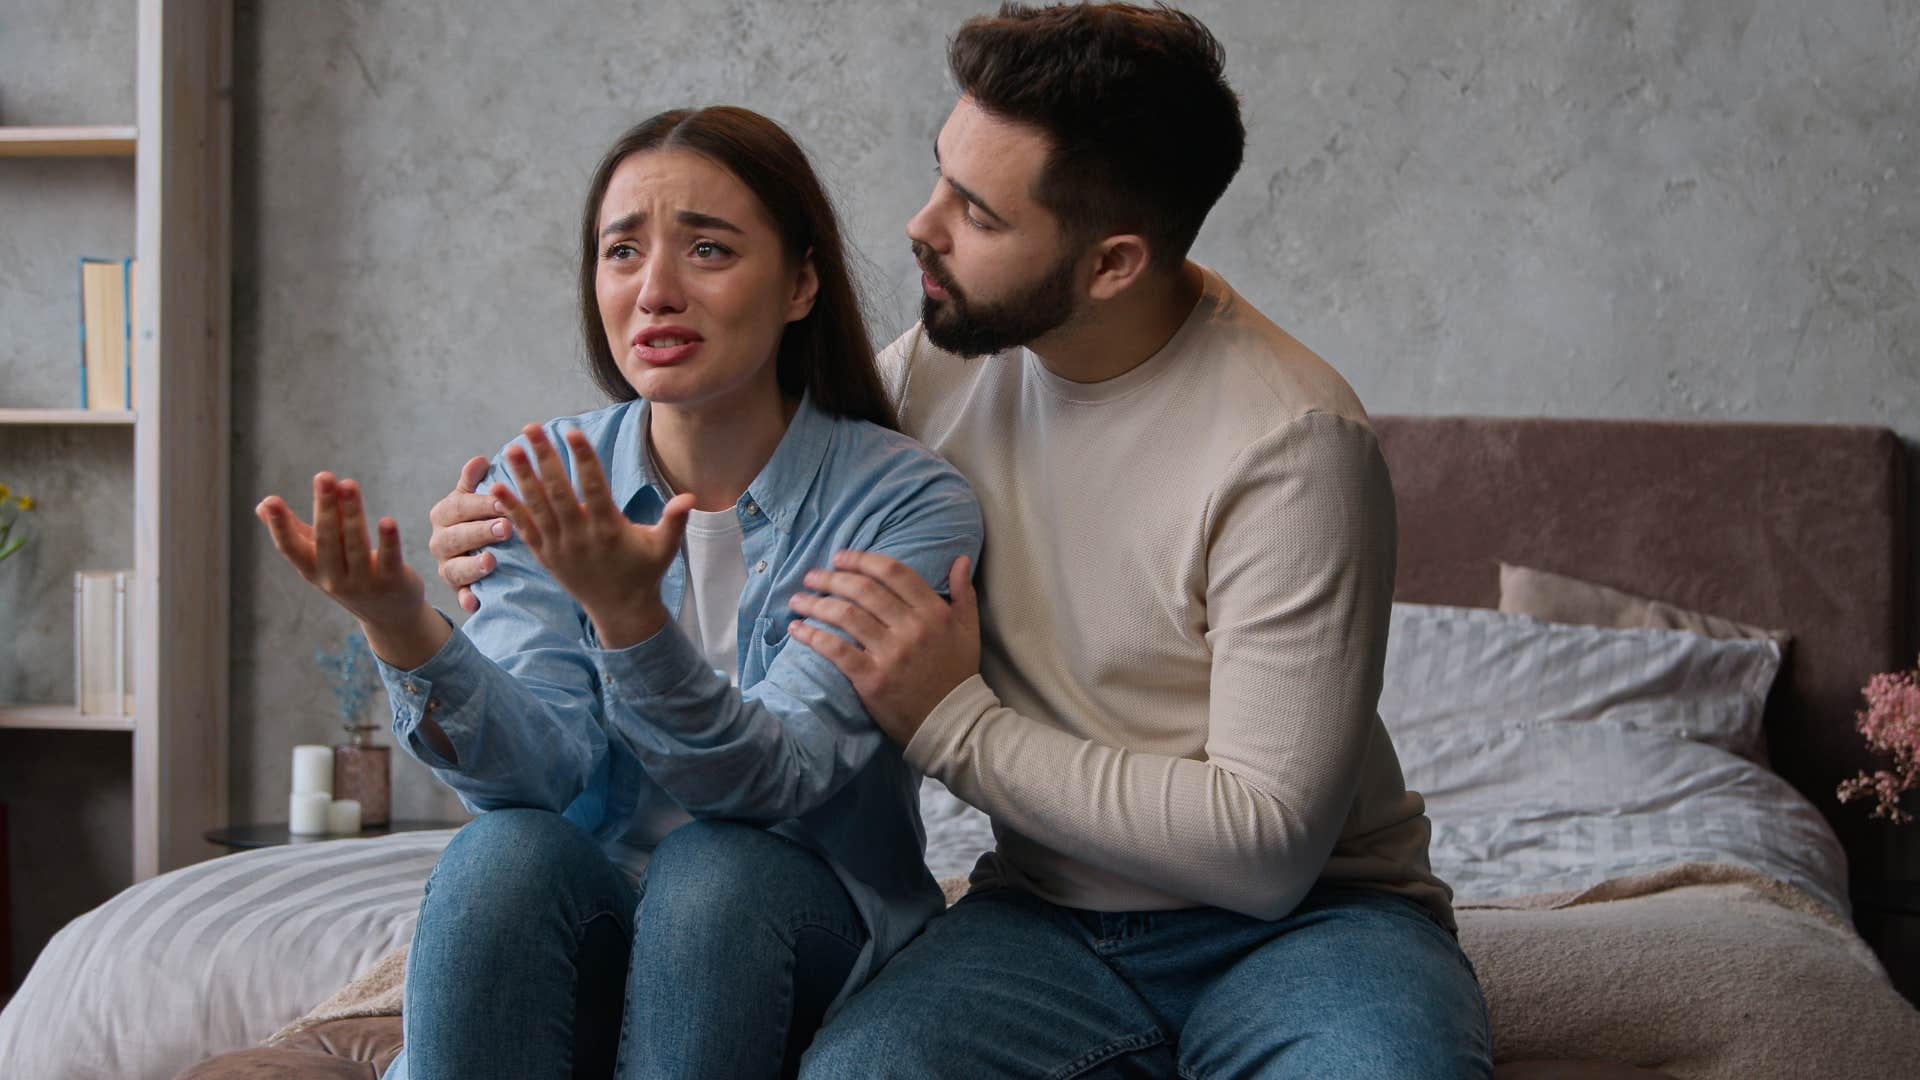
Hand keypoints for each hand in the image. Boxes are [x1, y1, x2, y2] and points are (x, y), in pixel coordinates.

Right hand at [257, 473, 447, 667]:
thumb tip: (262, 505)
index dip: (279, 526)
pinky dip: (388, 541)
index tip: (271, 502)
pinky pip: (389, 559)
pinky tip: (387, 521)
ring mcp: (363, 583)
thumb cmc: (349, 576)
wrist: (389, 617)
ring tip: (349, 484)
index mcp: (312, 569)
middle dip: (325, 507)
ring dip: (352, 514)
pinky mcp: (392, 583)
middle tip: (324, 476)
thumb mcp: (319, 559)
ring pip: (356, 545)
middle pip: (327, 540)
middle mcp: (333, 579)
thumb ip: (295, 531)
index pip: (291, 548)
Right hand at [428, 456, 513, 613]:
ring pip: (454, 568)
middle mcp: (440, 541)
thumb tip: (479, 460)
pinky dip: (466, 600)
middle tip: (506, 528)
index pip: (458, 507)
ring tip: (492, 562)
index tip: (504, 502)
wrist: (466, 553)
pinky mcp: (457, 589)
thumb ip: (473, 481)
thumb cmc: (476, 517)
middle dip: (480, 532)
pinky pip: (460, 597)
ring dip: (472, 566)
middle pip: (456, 537)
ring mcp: (447, 567)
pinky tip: (476, 603)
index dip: (480, 505)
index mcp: (444, 514)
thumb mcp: (471, 498)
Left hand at [493, 423, 694, 648]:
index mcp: (609, 529)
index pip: (593, 487)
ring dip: (523, 477)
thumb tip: (690, 497)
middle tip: (531, 428)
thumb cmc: (645, 573)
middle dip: (544, 458)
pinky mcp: (546, 556)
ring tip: (512, 448)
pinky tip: (495, 487)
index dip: (583, 458)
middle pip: (558, 491)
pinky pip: (525, 529)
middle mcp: (581, 536)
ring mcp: (560, 547)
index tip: (572, 431)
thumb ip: (674, 520)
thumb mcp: (664, 547)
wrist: (620, 610)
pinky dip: (510, 509)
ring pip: (538, 507)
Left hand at [787, 552, 978, 744]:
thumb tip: (960, 558)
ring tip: (797, 599)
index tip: (840, 557)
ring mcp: (891, 654)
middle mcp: (912, 628)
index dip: (862, 560)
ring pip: (846, 616)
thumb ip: (963, 593)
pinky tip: (797, 629)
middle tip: (811, 575)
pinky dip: (813, 636)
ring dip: (815, 603)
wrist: (952, 723)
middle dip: (831, 578)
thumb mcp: (968, 630)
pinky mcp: (872, 679)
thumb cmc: (957, 674)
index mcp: (934, 612)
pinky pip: (836, 650)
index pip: (893, 572)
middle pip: (863, 590)